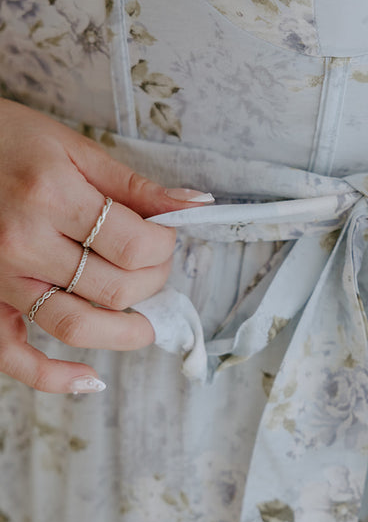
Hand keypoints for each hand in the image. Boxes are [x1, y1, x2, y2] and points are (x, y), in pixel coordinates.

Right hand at [0, 100, 212, 391]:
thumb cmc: (8, 139)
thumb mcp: (73, 147)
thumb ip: (134, 185)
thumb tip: (195, 205)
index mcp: (52, 196)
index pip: (135, 247)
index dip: (165, 247)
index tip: (168, 235)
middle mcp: (23, 242)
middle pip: (113, 288)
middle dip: (151, 283)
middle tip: (157, 267)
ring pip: (74, 324)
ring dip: (121, 334)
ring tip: (146, 329)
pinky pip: (13, 354)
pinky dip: (51, 377)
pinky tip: (89, 382)